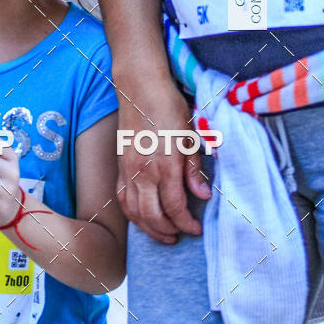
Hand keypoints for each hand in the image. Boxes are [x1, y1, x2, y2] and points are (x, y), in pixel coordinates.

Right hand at [116, 80, 210, 244]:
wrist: (140, 88)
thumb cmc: (168, 107)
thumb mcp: (190, 135)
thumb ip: (195, 169)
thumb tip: (203, 195)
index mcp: (165, 165)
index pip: (174, 207)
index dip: (186, 223)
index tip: (196, 228)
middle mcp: (143, 172)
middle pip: (152, 216)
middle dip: (168, 231)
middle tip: (180, 235)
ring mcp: (128, 170)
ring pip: (134, 212)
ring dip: (148, 228)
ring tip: (163, 233)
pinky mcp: (120, 166)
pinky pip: (122, 198)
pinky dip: (132, 214)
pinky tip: (142, 217)